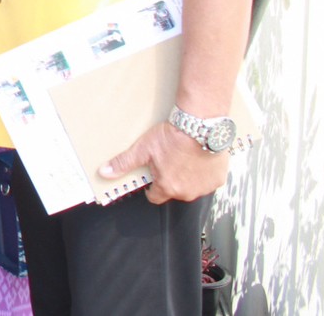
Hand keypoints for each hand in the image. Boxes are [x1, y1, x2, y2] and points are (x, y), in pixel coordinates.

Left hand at [101, 121, 229, 203]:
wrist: (200, 126)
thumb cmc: (172, 137)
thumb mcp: (142, 149)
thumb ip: (124, 163)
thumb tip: (104, 172)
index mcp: (168, 187)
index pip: (155, 197)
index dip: (151, 187)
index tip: (152, 176)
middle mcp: (187, 192)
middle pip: (174, 191)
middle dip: (170, 180)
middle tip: (169, 161)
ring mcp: (205, 187)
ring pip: (192, 187)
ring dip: (188, 177)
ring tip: (184, 157)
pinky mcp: (218, 179)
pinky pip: (208, 181)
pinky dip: (204, 173)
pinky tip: (198, 158)